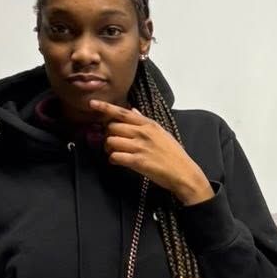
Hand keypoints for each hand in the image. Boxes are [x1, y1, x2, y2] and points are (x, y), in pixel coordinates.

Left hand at [89, 102, 211, 204]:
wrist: (184, 173)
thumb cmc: (173, 154)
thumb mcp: (162, 132)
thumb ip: (144, 120)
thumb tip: (132, 109)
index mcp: (148, 124)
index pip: (122, 112)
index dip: (105, 108)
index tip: (92, 104)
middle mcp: (143, 133)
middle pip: (112, 127)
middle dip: (108, 135)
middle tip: (113, 142)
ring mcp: (140, 147)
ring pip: (111, 141)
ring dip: (108, 148)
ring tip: (114, 153)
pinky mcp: (138, 162)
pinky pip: (116, 156)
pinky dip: (113, 159)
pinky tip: (117, 161)